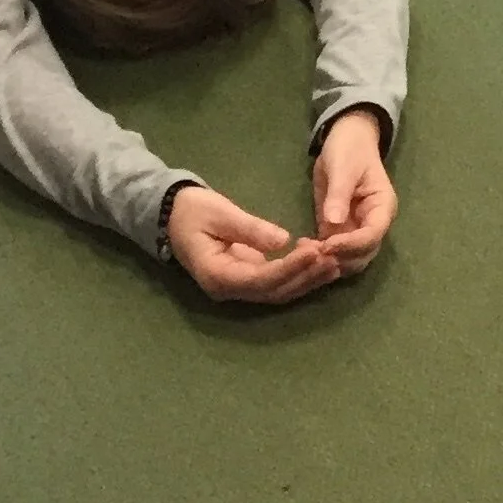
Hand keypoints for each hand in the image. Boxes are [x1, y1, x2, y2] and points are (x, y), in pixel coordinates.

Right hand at [163, 182, 340, 305]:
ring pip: (276, 292)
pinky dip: (295, 274)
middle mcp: (227, 289)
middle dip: (303, 277)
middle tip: (332, 259)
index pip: (260, 280)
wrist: (170, 214)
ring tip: (333, 263)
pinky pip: (273, 282)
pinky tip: (316, 261)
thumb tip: (283, 240)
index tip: (315, 252)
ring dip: (304, 280)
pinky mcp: (244, 278)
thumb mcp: (219, 213)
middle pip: (272, 292)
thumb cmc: (192, 210)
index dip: (289, 268)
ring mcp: (236, 287)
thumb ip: (249, 229)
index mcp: (217, 275)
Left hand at [312, 109, 397, 272]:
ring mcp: (356, 230)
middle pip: (362, 255)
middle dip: (340, 258)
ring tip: (304, 253)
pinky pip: (332, 252)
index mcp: (382, 207)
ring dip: (328, 262)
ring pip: (348, 260)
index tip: (327, 245)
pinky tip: (300, 247)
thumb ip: (339, 194)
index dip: (351, 244)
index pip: (372, 235)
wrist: (345, 139)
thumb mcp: (343, 166)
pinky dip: (318, 256)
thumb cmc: (350, 148)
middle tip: (313, 256)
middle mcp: (372, 224)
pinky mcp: (338, 231)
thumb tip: (334, 222)